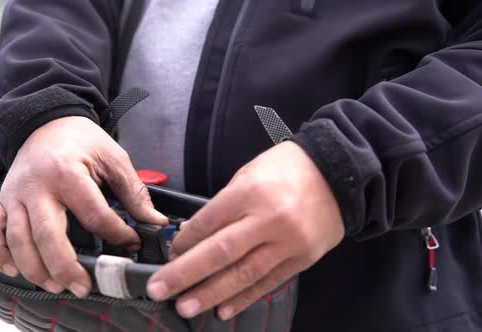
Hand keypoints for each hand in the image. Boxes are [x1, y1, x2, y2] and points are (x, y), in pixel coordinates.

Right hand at [0, 116, 167, 296]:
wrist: (47, 121)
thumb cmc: (81, 139)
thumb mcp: (113, 157)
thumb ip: (134, 192)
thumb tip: (155, 221)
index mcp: (68, 172)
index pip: (95, 215)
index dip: (117, 235)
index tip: (132, 243)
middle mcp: (38, 186)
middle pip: (47, 234)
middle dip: (65, 267)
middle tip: (83, 286)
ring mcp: (16, 195)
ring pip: (17, 239)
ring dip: (35, 269)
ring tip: (56, 286)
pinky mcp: (3, 201)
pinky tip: (14, 270)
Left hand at [146, 141, 343, 319]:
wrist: (341, 173)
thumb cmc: (289, 168)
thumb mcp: (250, 172)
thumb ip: (224, 203)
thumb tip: (196, 234)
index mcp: (252, 192)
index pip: (209, 222)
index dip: (185, 241)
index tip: (169, 254)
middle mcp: (269, 220)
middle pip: (220, 253)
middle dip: (185, 274)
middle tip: (160, 290)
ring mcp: (288, 243)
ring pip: (243, 274)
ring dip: (211, 293)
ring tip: (186, 306)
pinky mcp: (302, 259)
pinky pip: (268, 282)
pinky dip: (244, 297)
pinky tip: (223, 308)